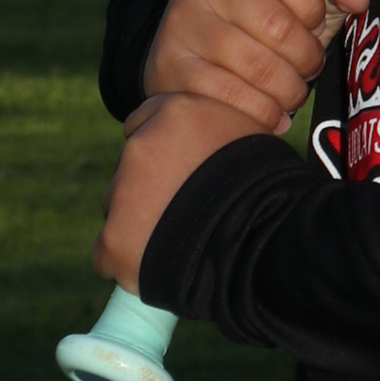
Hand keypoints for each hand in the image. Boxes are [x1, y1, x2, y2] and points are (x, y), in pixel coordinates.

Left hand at [94, 92, 267, 295]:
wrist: (268, 236)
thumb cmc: (273, 187)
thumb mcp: (251, 135)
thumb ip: (219, 131)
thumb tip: (216, 144)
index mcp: (177, 112)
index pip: (147, 121)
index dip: (164, 149)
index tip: (181, 172)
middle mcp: (141, 144)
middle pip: (130, 167)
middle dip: (150, 187)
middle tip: (186, 211)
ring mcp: (122, 192)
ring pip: (117, 208)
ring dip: (139, 222)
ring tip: (180, 242)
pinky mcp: (114, 240)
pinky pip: (107, 253)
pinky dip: (126, 262)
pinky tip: (156, 268)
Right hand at [143, 0, 373, 132]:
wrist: (198, 55)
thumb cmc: (265, 20)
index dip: (311, 2)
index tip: (313, 20)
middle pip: (276, 25)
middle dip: (307, 56)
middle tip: (308, 65)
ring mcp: (181, 22)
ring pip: (259, 67)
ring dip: (289, 88)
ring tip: (291, 88)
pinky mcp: (170, 66)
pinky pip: (235, 98)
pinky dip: (264, 111)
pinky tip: (270, 109)